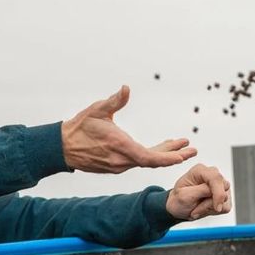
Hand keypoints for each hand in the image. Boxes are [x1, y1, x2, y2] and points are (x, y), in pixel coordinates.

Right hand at [61, 85, 196, 173]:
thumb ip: (114, 101)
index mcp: (120, 146)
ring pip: (146, 161)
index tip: (183, 155)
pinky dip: (152, 155)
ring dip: (164, 154)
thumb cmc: (80, 127)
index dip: (168, 157)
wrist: (62, 147)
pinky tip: (162, 149)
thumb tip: (126, 88)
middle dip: (174, 155)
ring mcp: (118, 165)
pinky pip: (138, 161)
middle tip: (192, 150)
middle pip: (153, 161)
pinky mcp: (116, 166)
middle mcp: (121, 160)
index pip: (149, 158)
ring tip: (181, 145)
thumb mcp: (97, 110)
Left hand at [166, 164, 231, 220]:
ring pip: (225, 199)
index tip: (216, 207)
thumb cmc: (179, 200)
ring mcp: (219, 185)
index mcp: (200, 171)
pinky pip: (225, 206)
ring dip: (210, 208)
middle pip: (223, 188)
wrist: (179, 208)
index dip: (218, 193)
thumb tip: (217, 191)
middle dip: (211, 203)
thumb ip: (201, 190)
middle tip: (196, 209)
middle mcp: (211, 175)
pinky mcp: (224, 196)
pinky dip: (213, 211)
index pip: (216, 178)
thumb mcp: (184, 196)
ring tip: (196, 209)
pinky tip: (203, 209)